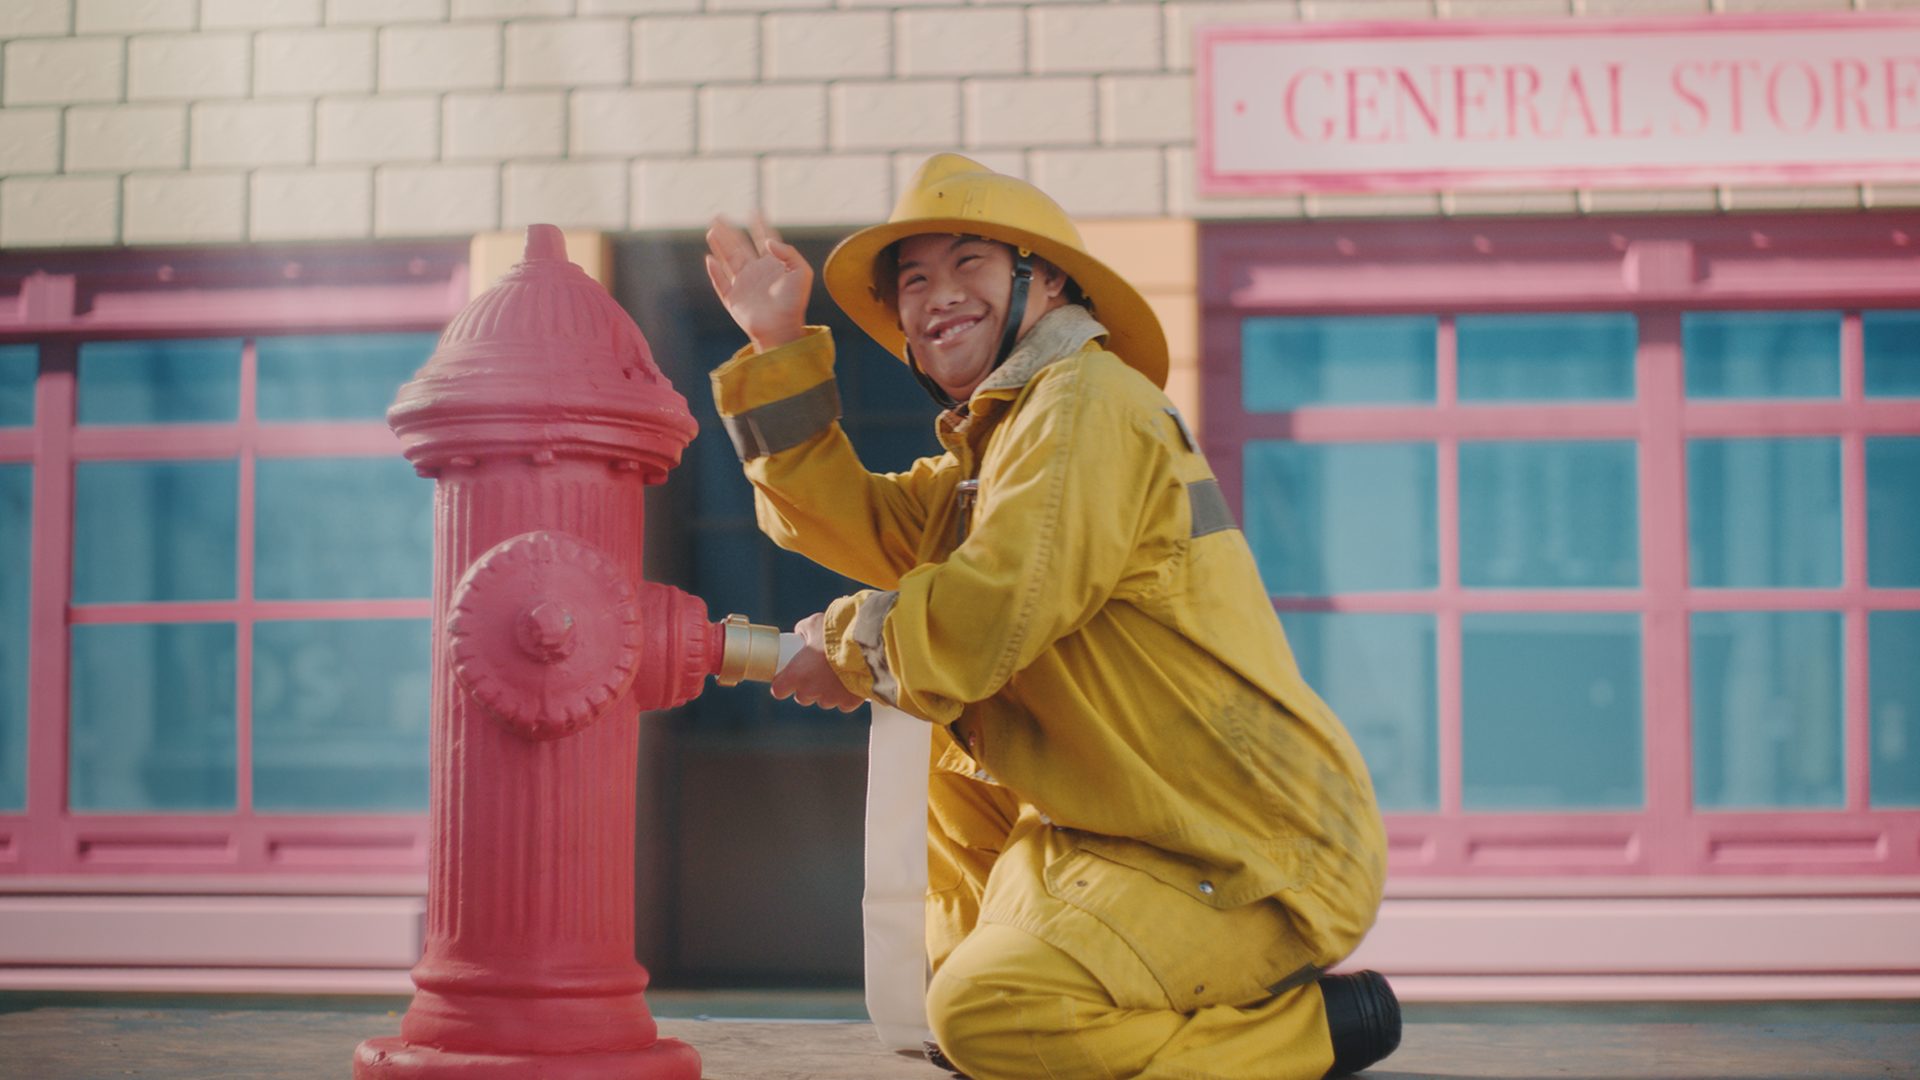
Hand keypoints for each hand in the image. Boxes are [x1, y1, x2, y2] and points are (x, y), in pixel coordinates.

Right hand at [705, 211, 812, 353]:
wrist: (782, 329)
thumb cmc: (795, 302)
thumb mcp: (801, 273)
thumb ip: (789, 253)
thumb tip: (769, 242)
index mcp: (773, 265)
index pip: (764, 240)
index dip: (759, 226)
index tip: (754, 211)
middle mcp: (756, 273)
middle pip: (740, 246)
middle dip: (730, 231)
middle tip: (719, 216)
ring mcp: (744, 285)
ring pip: (728, 260)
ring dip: (720, 245)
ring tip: (712, 230)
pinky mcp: (733, 299)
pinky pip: (721, 283)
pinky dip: (715, 272)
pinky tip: (710, 259)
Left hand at [769, 612, 864, 712]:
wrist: (867, 642)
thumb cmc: (837, 631)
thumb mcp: (814, 623)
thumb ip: (803, 632)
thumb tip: (802, 635)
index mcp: (796, 674)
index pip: (778, 690)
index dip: (783, 684)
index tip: (788, 678)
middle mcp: (810, 690)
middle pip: (803, 697)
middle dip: (808, 687)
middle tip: (818, 671)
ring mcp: (830, 698)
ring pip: (824, 700)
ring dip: (828, 691)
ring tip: (838, 673)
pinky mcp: (849, 702)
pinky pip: (843, 704)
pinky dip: (846, 696)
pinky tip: (851, 682)